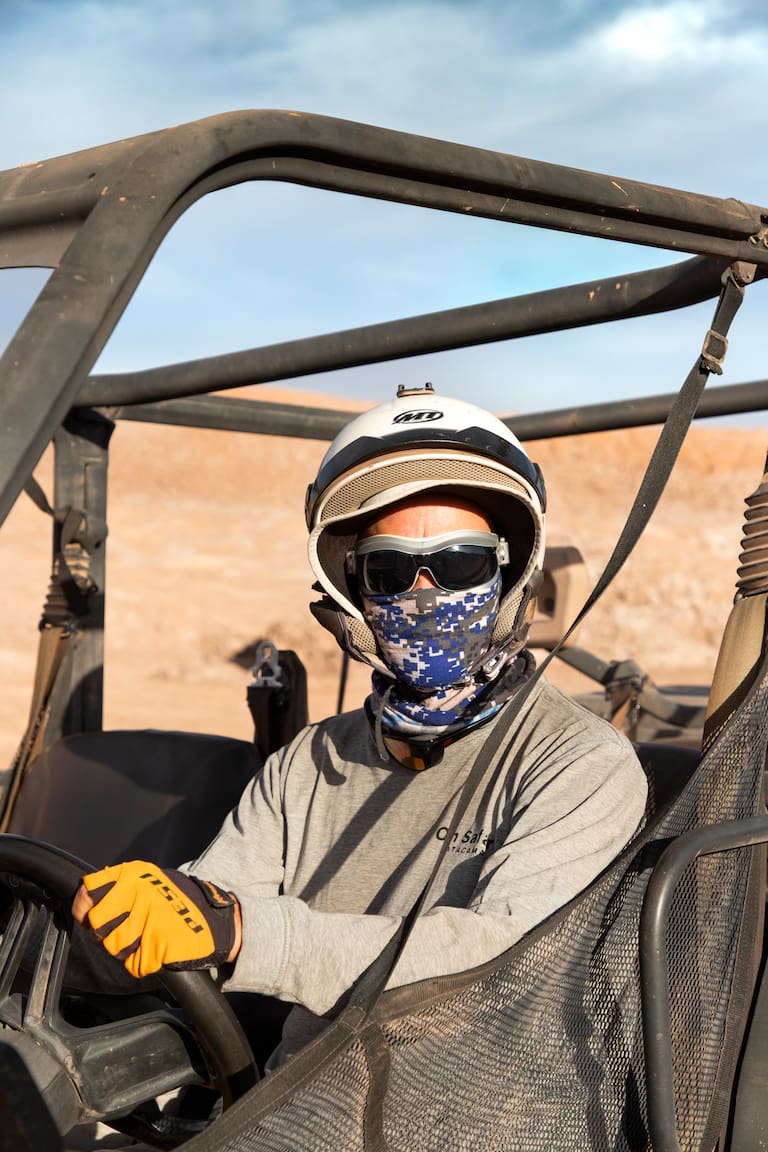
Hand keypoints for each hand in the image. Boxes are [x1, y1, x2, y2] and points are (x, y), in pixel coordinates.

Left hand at [71, 861, 241, 978]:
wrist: (219, 920)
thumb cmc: (181, 902)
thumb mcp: (150, 880)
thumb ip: (120, 887)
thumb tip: (85, 901)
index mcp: (134, 874)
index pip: (88, 892)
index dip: (83, 909)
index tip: (86, 917)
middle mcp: (139, 893)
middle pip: (98, 926)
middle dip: (108, 935)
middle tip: (127, 932)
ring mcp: (150, 918)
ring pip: (115, 947)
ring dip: (128, 950)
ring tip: (148, 940)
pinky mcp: (160, 944)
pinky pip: (136, 963)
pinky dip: (145, 962)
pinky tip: (160, 950)